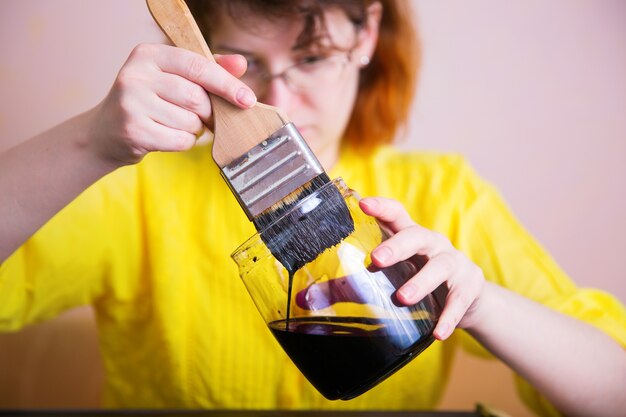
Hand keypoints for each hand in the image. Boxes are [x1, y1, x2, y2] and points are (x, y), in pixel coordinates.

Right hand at [87, 43, 255, 165]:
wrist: (105, 133)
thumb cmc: (149, 103)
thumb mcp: (174, 78)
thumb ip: (208, 69)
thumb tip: (240, 64)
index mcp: (148, 53)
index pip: (198, 66)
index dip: (226, 84)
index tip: (248, 100)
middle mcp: (136, 74)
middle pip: (197, 97)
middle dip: (208, 113)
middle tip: (202, 117)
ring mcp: (131, 102)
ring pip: (190, 121)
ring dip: (194, 129)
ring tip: (175, 124)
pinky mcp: (133, 130)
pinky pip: (179, 140)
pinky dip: (183, 142)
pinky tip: (167, 136)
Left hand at [359, 197, 485, 340]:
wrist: (466, 300)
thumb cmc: (416, 280)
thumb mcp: (388, 277)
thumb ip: (346, 287)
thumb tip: (304, 299)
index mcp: (409, 236)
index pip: (396, 213)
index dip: (381, 206)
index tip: (363, 203)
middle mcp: (432, 244)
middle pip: (416, 236)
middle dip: (397, 246)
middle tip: (377, 259)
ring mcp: (453, 263)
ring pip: (439, 266)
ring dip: (421, 282)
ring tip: (403, 297)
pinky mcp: (468, 287)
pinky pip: (459, 301)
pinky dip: (448, 317)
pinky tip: (437, 333)